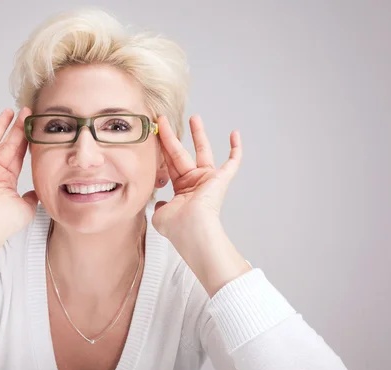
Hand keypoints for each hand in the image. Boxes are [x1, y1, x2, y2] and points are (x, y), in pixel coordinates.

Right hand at [0, 107, 37, 237]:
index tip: (32, 127)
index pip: (18, 155)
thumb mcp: (27, 208)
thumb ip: (33, 197)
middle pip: (8, 144)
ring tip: (8, 111)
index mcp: (6, 179)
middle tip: (25, 112)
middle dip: (17, 128)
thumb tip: (36, 192)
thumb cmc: (5, 222)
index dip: (26, 140)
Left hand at [152, 114, 242, 241]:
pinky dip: (236, 148)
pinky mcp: (221, 178)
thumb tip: (160, 202)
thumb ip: (159, 205)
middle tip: (163, 119)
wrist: (193, 231)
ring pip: (203, 151)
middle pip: (180, 153)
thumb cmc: (178, 227)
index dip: (161, 149)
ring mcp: (208, 180)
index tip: (154, 134)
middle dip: (171, 135)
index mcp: (181, 190)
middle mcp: (194, 183)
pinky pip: (233, 161)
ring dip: (198, 134)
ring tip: (194, 117)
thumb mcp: (160, 215)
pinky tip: (235, 134)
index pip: (169, 164)